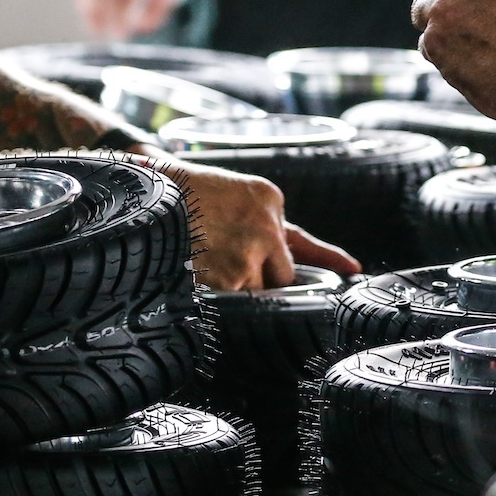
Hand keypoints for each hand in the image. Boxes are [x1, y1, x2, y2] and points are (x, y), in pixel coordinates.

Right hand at [144, 154, 359, 289]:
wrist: (142, 191)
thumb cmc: (182, 194)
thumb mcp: (233, 196)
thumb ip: (269, 227)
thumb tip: (316, 267)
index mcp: (269, 199)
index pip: (302, 242)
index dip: (330, 259)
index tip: (353, 269)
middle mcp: (267, 225)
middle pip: (282, 275)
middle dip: (259, 277)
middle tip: (223, 260)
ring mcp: (249, 253)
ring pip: (257, 292)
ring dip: (235, 289)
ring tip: (203, 263)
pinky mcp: (230, 278)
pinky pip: (236, 304)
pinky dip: (218, 299)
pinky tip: (199, 276)